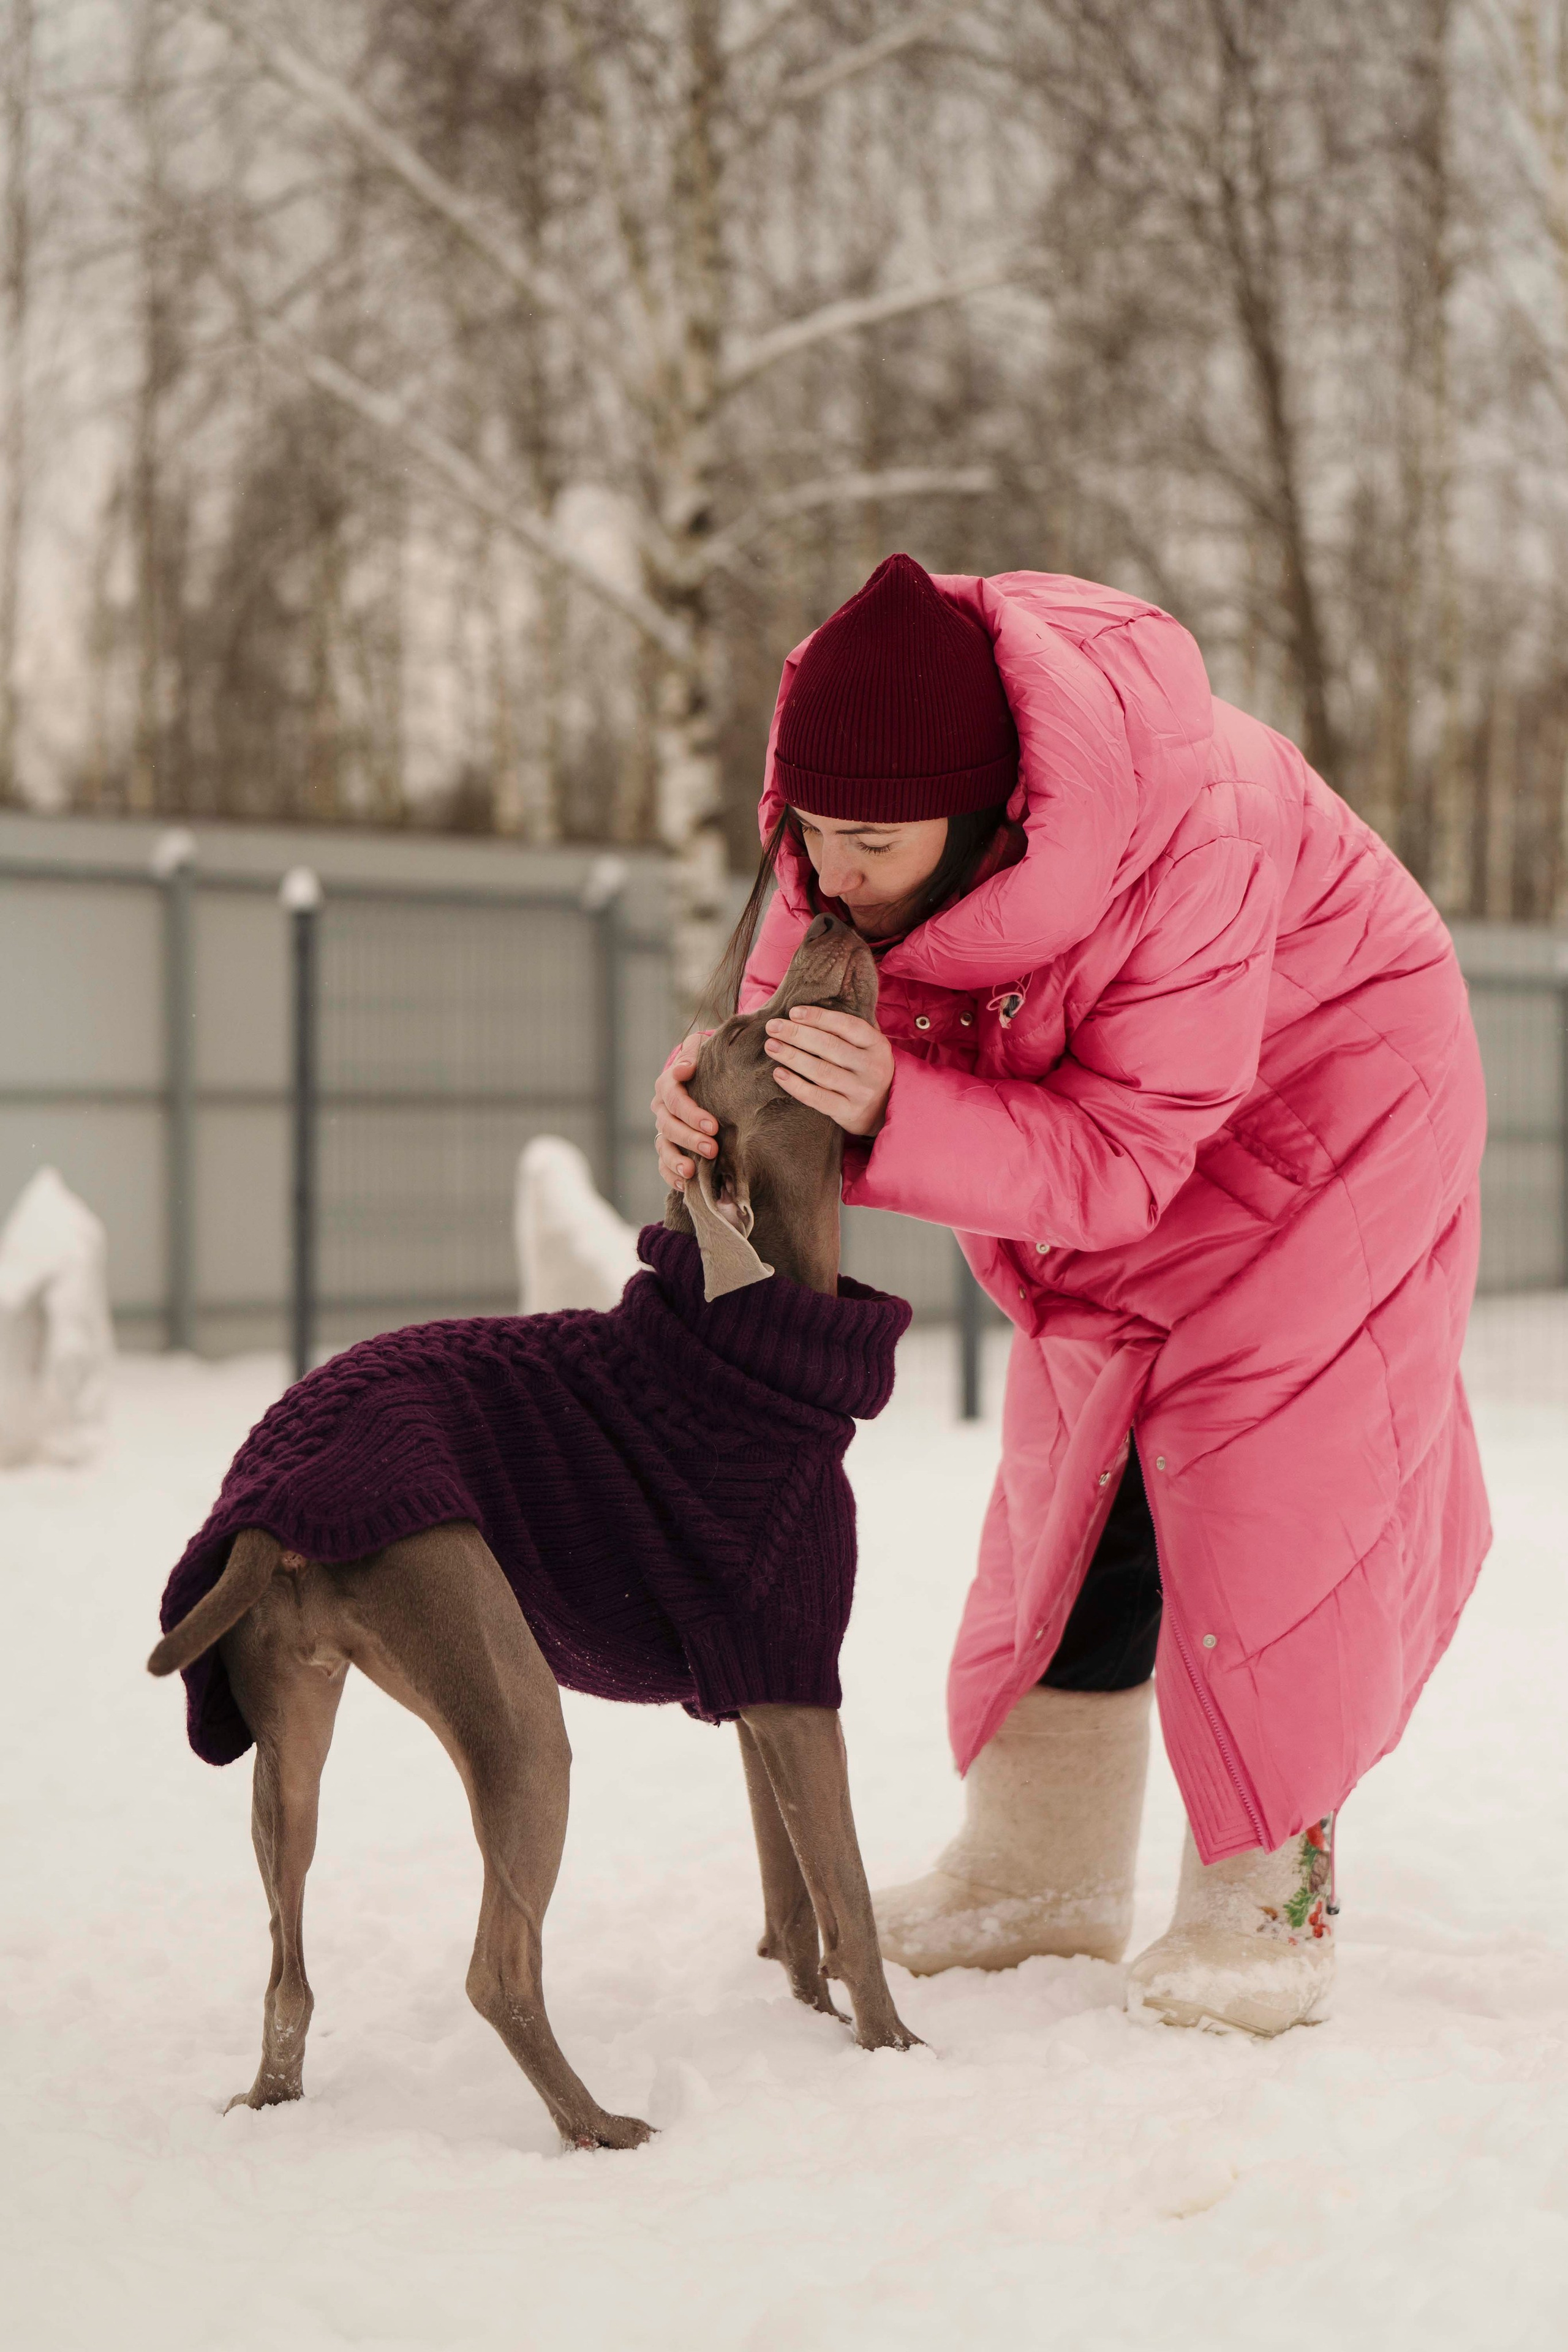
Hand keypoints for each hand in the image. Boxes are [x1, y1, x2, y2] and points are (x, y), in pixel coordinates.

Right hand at [652, 1040, 716, 1187]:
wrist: (701, 1077)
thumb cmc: (705, 1063)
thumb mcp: (699, 1049)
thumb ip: (692, 1053)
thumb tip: (686, 1067)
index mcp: (668, 1085)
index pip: (673, 1098)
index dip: (691, 1112)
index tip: (712, 1124)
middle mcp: (662, 1109)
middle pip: (669, 1125)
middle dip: (690, 1138)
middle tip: (712, 1148)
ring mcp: (663, 1130)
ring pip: (663, 1147)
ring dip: (676, 1160)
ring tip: (691, 1172)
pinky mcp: (668, 1147)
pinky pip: (662, 1165)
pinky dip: (670, 1176)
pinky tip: (685, 1184)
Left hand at [763, 1006, 893, 1136]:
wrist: (883, 1109)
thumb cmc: (864, 1069)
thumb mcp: (867, 1046)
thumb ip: (847, 1029)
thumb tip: (808, 1009)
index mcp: (877, 1045)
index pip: (846, 1025)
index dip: (818, 1017)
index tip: (793, 1012)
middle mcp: (872, 1067)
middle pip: (830, 1047)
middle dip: (797, 1034)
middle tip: (773, 1027)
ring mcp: (861, 1091)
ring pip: (821, 1071)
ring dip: (792, 1056)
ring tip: (771, 1046)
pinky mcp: (848, 1112)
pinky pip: (817, 1098)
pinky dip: (795, 1085)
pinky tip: (778, 1073)